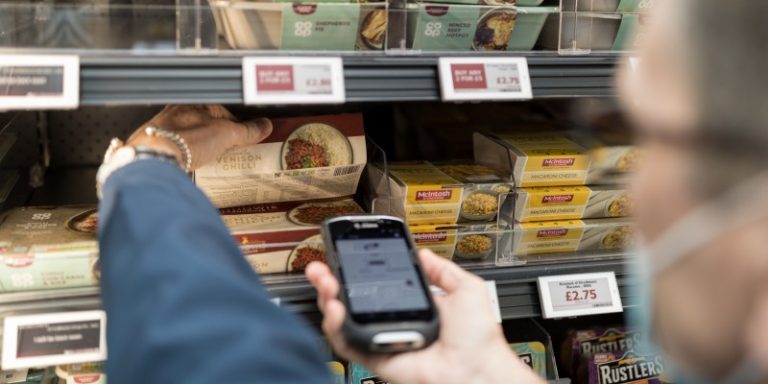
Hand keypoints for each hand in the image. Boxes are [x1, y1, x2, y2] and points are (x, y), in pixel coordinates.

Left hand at [126, 105, 272, 169]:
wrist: (154, 161)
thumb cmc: (185, 140)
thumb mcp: (226, 134)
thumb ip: (247, 131)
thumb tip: (264, 126)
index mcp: (194, 103)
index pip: (222, 111)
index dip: (237, 126)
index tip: (245, 138)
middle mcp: (176, 113)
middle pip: (206, 124)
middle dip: (219, 137)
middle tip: (231, 151)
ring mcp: (165, 130)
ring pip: (191, 137)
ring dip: (203, 147)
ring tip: (214, 161)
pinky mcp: (157, 147)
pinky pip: (179, 150)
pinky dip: (189, 157)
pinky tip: (194, 166)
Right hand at [306, 249, 542, 383]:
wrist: (476, 368)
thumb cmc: (477, 338)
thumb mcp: (465, 289)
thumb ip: (442, 270)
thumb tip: (425, 254)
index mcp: (412, 305)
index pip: (375, 285)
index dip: (356, 271)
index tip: (345, 256)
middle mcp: (393, 322)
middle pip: (352, 300)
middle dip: (332, 281)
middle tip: (322, 268)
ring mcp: (382, 340)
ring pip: (344, 321)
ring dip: (329, 300)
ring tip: (326, 284)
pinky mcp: (376, 358)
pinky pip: (348, 344)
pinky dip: (335, 327)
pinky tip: (335, 309)